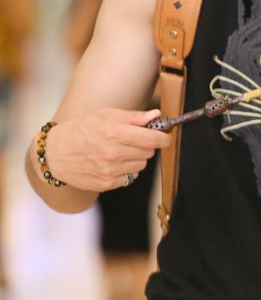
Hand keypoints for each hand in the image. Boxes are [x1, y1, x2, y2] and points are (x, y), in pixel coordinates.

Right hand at [45, 108, 170, 190]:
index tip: (165, 137)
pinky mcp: (107, 184)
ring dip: (136, 158)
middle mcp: (113, 154)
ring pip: (141, 165)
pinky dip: (126, 169)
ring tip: (119, 151)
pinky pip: (131, 177)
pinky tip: (112, 163)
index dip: (163, 138)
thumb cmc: (80, 130)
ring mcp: (110, 171)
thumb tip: (156, 116)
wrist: (55, 154)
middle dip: (145, 145)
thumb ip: (132, 117)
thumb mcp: (104, 115)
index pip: (151, 139)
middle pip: (148, 152)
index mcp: (113, 133)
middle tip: (132, 140)